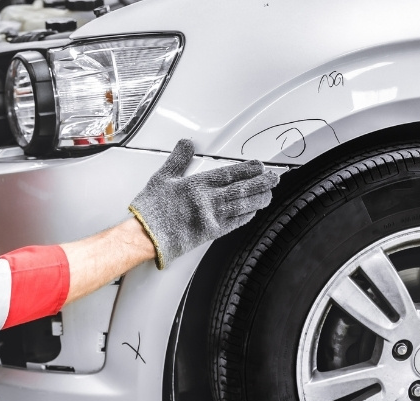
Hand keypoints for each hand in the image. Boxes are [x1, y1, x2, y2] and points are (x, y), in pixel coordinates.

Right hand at [128, 139, 278, 268]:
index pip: (228, 174)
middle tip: (273, 178)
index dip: (247, 169)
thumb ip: (177, 160)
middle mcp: (207, 200)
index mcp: (196, 185)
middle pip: (241, 189)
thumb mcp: (161, 178)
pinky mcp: (209, 233)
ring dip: (258, 199)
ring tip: (269, 194)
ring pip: (241, 206)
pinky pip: (234, 223)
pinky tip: (253, 212)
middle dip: (260, 183)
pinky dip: (246, 216)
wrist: (146, 236)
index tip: (259, 166)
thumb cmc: (151, 210)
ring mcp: (210, 218)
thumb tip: (186, 144)